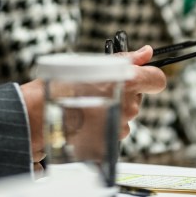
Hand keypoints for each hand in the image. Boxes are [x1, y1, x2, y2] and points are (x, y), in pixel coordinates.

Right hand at [18, 45, 166, 161]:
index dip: (149, 77)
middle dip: (122, 95)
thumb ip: (125, 59)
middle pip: (136, 99)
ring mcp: (119, 128)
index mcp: (126, 82)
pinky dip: (102, 127)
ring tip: (87, 107)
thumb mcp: (93, 65)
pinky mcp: (109, 144)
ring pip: (124, 117)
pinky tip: (85, 121)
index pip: (157, 80)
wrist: (39, 117)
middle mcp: (127, 107)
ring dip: (111, 112)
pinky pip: (113, 133)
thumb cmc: (62, 87)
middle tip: (98, 91)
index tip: (141, 77)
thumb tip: (147, 52)